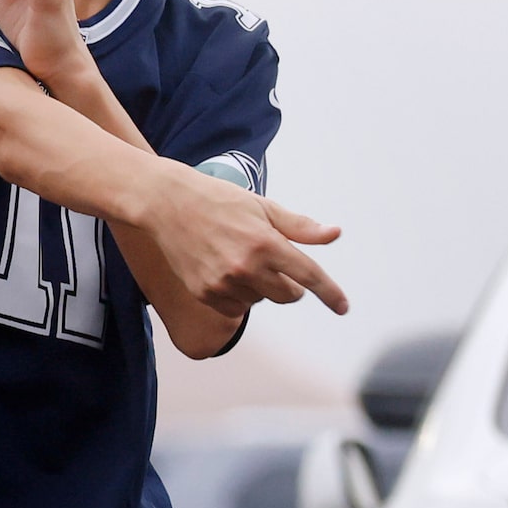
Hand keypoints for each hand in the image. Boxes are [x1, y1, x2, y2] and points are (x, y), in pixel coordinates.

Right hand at [127, 164, 350, 318]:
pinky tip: (224, 271)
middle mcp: (247, 267)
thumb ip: (300, 226)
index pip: (309, 276)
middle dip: (288, 283)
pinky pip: (237, 308)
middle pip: (288, 295)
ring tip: (237, 258)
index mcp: (265, 242)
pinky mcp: (206, 293)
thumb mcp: (261, 206)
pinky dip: (238, 295)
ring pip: (262, 300)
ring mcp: (224, 283)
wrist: (164, 202)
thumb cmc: (216, 199)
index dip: (330, 293)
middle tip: (269, 260)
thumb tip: (334, 234)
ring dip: (260, 286)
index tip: (343, 307)